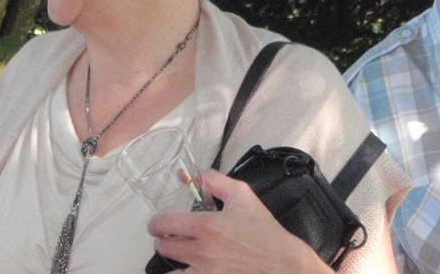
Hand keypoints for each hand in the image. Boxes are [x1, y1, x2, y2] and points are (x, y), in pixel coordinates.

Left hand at [147, 169, 330, 273]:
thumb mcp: (241, 194)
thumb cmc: (262, 228)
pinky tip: (188, 268)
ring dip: (172, 261)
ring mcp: (206, 273)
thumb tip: (189, 175)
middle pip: (163, 247)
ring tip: (180, 254)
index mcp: (207, 226)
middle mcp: (202, 252)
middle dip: (164, 239)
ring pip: (169, 272)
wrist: (283, 262)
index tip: (161, 222)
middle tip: (173, 236)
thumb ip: (213, 180)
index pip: (163, 223)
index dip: (156, 222)